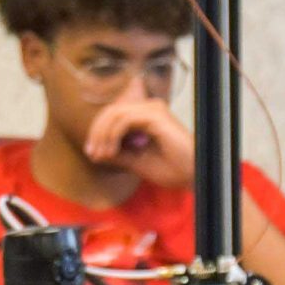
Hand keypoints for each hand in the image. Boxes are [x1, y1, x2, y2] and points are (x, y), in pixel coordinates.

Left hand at [82, 98, 196, 189]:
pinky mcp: (156, 116)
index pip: (112, 114)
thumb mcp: (134, 161)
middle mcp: (149, 108)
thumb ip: (116, 153)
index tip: (92, 154)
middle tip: (93, 154)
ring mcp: (153, 110)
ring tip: (102, 155)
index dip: (97, 131)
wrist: (192, 175)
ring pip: (115, 113)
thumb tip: (93, 151)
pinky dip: (112, 135)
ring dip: (103, 135)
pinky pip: (124, 120)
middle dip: (96, 132)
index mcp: (144, 116)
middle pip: (111, 111)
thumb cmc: (170, 168)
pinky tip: (111, 152)